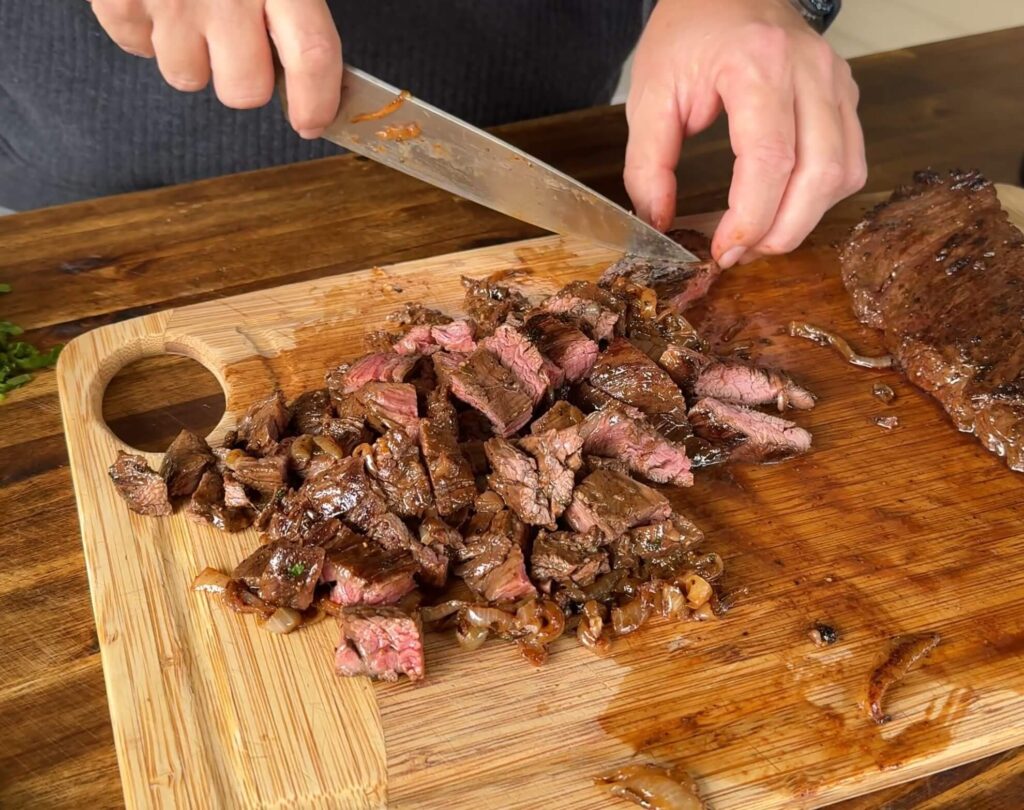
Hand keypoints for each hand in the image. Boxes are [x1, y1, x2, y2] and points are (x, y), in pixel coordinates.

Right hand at [90, 0, 341, 137]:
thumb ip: (298, 1)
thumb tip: (315, 66)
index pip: (311, 56)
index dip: (317, 101)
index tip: (313, 121)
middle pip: (245, 90)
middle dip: (248, 81)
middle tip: (242, 43)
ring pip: (187, 77)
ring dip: (194, 56)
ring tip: (192, 6)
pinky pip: (136, 48)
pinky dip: (146, 32)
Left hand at [625, 0, 865, 267]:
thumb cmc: (688, 34)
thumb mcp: (650, 95)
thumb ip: (648, 164)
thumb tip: (658, 221)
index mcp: (758, 63)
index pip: (770, 159)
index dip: (750, 219)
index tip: (721, 250)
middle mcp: (810, 70)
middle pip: (820, 174)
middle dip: (780, 232)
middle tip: (738, 254)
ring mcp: (836, 81)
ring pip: (844, 173)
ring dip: (804, 220)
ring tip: (758, 237)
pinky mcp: (845, 94)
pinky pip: (851, 160)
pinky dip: (821, 197)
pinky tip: (784, 206)